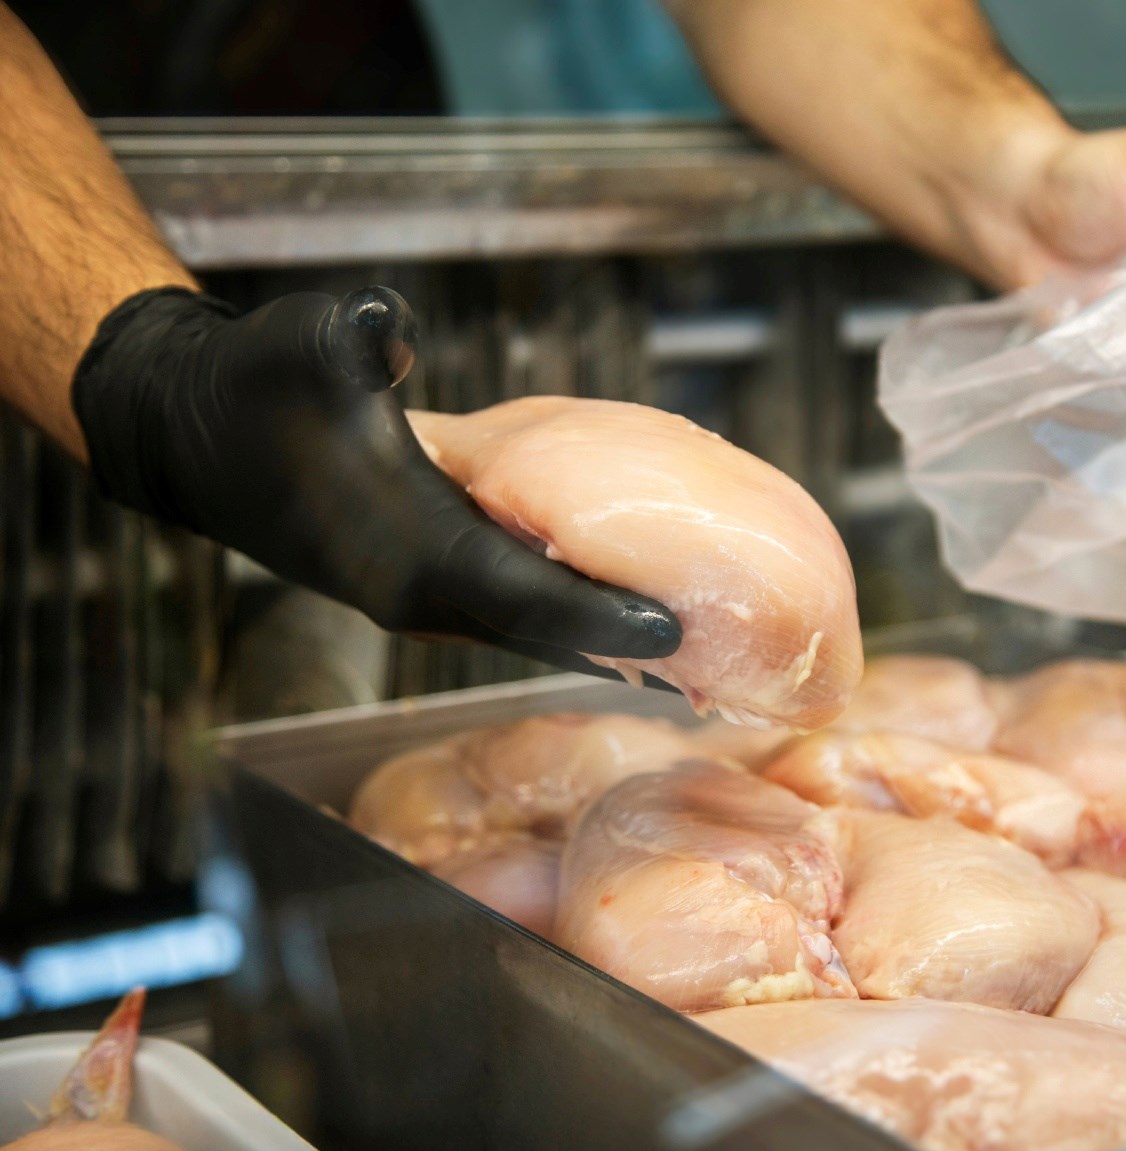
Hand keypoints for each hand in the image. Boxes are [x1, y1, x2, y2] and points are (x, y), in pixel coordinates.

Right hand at [71, 286, 680, 675]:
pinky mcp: (428, 590)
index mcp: (409, 552)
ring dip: (609, 641)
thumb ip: (353, 341)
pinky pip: (520, 617)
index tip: (677, 630)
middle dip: (631, 645)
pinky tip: (632, 604)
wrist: (203, 435)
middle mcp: (423, 597)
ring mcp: (425, 603)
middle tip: (727, 649)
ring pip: (537, 633)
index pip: (526, 598)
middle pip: (550, 634)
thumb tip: (387, 331)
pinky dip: (577, 619)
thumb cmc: (260, 389)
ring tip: (703, 642)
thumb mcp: (306, 344)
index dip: (602, 616)